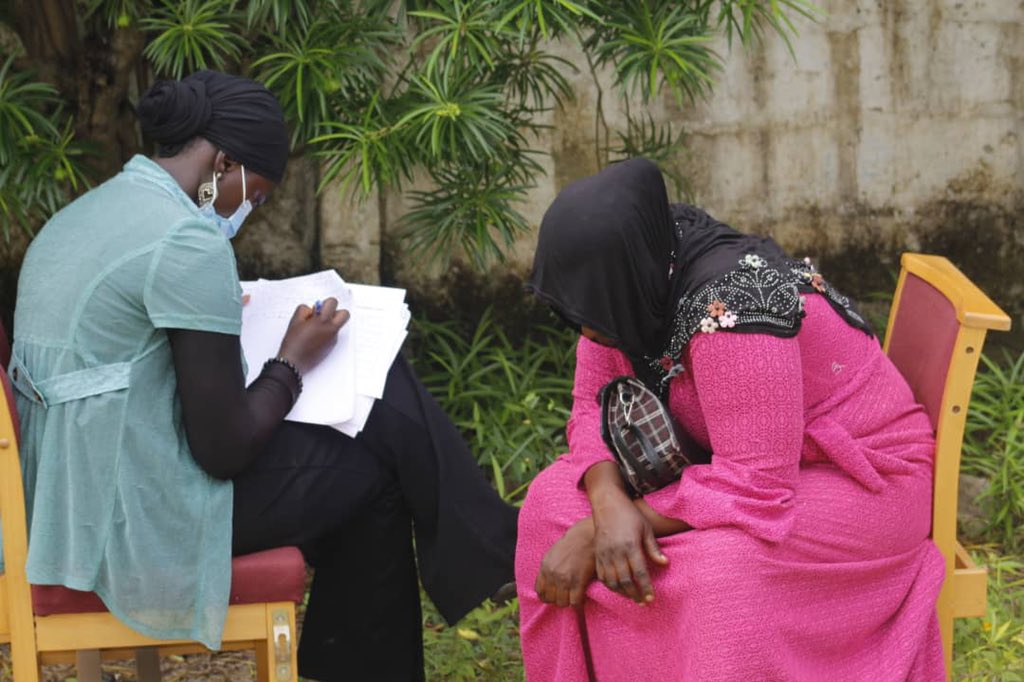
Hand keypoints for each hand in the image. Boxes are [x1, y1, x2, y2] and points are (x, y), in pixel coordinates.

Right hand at [277, 297, 349, 374]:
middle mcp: (331, 330)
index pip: (333, 303)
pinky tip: (314, 338)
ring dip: (331, 323)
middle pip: (345, 314)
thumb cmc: (293, 342)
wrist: (294, 362)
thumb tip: (313, 309)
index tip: (318, 309)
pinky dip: (327, 333)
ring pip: (338, 325)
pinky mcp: (331, 346)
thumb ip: (305, 310)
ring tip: (316, 328)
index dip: (325, 303)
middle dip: (336, 312)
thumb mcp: (295, 321)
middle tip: (323, 316)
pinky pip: (334, 334)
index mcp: (322, 321)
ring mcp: (333, 339)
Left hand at [535, 517, 596, 606]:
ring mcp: (564, 579)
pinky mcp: (578, 582)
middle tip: (567, 597)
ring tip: (574, 597)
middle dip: (559, 600)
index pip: (540, 591)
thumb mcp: (552, 554)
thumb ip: (548, 569)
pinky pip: (575, 602)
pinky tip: (581, 600)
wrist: (586, 537)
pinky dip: (578, 604)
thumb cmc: (571, 545)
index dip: (547, 597)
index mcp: (544, 567)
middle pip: (551, 599)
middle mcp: (552, 574)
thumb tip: (548, 584)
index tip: (554, 597)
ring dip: (569, 602)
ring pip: (562, 603)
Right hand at [584, 462, 666, 603]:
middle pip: (625, 581)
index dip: (646, 588)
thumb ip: (653, 548)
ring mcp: (604, 554)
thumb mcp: (646, 528)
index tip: (651, 598)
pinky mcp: (597, 554)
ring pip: (612, 581)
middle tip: (643, 602)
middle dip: (635, 594)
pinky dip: (610, 586)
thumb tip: (665, 564)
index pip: (639, 573)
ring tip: (633, 598)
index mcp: (630, 545)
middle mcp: (616, 552)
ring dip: (622, 593)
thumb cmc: (630, 515)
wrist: (607, 504)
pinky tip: (619, 589)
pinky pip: (602, 576)